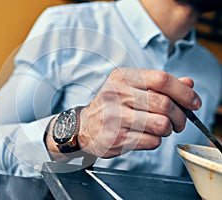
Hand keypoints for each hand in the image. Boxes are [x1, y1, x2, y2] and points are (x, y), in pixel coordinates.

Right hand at [77, 68, 200, 157]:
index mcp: (122, 77)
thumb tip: (188, 84)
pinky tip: (145, 135)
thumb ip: (159, 85)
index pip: (162, 79)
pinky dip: (155, 140)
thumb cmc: (110, 106)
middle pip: (165, 104)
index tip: (194, 102)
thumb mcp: (130, 88)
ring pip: (162, 125)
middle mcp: (117, 94)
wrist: (84, 127)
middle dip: (180, 116)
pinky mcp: (117, 138)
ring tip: (160, 128)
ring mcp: (116, 117)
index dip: (184, 92)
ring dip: (168, 130)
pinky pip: (152, 141)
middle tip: (179, 121)